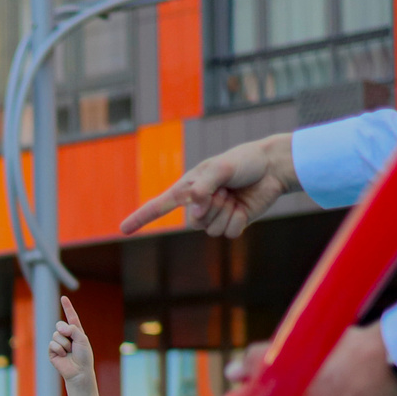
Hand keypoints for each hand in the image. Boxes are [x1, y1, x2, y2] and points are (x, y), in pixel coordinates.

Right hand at [48, 295, 97, 388]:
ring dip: (65, 344)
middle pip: (59, 325)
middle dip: (65, 331)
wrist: (79, 371)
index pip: (71, 316)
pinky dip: (59, 349)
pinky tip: (64, 356)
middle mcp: (66, 336)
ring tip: (69, 352)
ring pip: (56, 335)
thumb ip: (72, 329)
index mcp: (76, 331)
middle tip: (72, 342)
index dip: (67, 307)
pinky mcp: (52, 351)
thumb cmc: (84, 356)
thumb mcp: (82, 339)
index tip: (63, 298)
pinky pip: (52, 344)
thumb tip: (59, 327)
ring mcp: (58, 343)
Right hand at [120, 134, 296, 239]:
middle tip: (225, 190)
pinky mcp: (233, 223)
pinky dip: (238, 221)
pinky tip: (243, 206)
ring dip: (226, 213)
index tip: (123, 229)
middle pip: (194, 223)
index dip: (140, 218)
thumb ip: (204, 187)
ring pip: (211, 230)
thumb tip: (194, 210)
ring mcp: (216, 215)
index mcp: (189, 188)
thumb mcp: (221, 167)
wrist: (273, 167)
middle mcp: (199, 204)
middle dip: (211, 208)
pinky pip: (228, 234)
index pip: (159, 205)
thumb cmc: (244, 161)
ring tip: (235, 196)